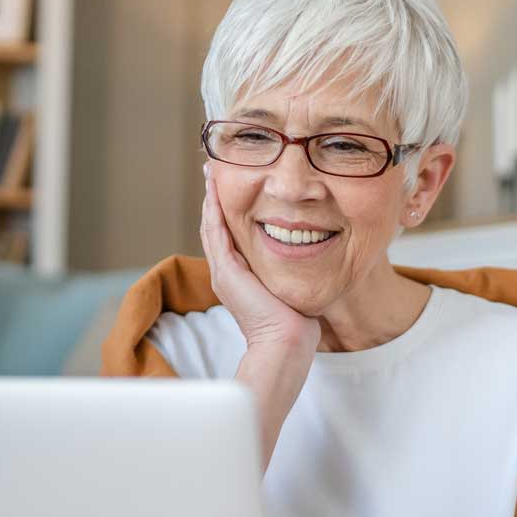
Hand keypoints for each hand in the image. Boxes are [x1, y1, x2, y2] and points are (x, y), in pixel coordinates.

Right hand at [201, 165, 319, 351]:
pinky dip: (213, 211)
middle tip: (213, 172)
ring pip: (210, 227)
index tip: (228, 188)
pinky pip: (216, 234)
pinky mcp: (226, 272)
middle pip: (214, 228)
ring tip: (211, 174)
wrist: (284, 343)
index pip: (227, 236)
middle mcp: (225, 273)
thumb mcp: (289, 287)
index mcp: (237, 277)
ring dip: (210, 199)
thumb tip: (307, 255)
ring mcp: (223, 273)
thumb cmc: (294, 323)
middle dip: (213, 199)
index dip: (225, 211)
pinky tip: (214, 192)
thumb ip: (288, 271)